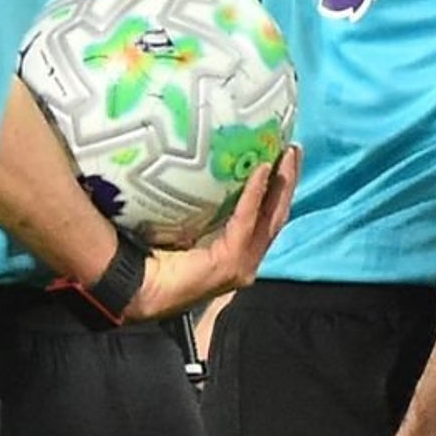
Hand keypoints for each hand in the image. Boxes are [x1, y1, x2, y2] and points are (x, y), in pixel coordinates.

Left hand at [130, 145, 300, 319]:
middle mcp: (245, 258)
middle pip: (276, 214)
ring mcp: (242, 264)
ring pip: (271, 217)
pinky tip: (262, 170)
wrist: (140, 287)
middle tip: (295, 148)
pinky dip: (255, 194)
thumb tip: (200, 166)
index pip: (265, 216)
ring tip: (288, 154)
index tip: (285, 156)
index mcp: (235, 250)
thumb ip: (202, 206)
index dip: (279, 188)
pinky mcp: (231, 263)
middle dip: (289, 181)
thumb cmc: (154, 256)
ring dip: (282, 183)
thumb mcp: (187, 224)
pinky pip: (246, 221)